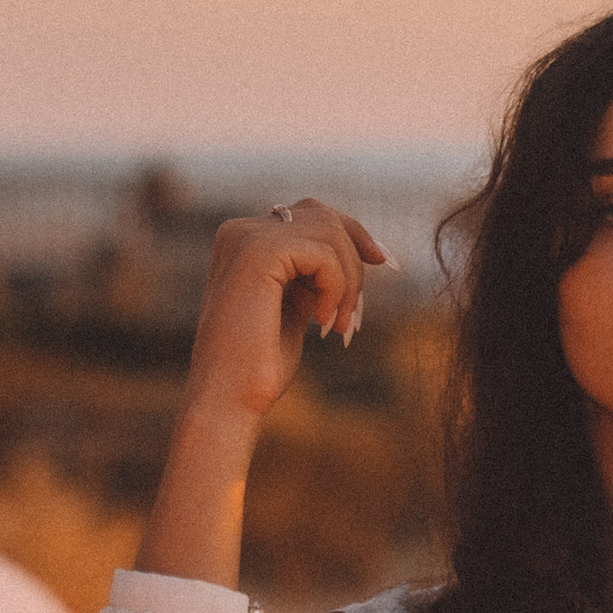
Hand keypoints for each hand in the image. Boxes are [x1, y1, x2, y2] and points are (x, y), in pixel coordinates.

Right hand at [186, 199, 390, 427]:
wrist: (228, 398)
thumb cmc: (261, 363)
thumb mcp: (296, 305)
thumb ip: (314, 273)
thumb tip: (363, 249)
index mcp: (243, 240)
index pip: (312, 214)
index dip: (354, 236)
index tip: (383, 261)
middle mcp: (239, 230)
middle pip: (323, 216)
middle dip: (353, 260)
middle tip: (352, 313)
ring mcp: (246, 237)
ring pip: (329, 232)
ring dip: (347, 281)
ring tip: (337, 324)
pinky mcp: (258, 252)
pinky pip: (324, 253)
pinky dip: (335, 288)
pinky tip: (320, 323)